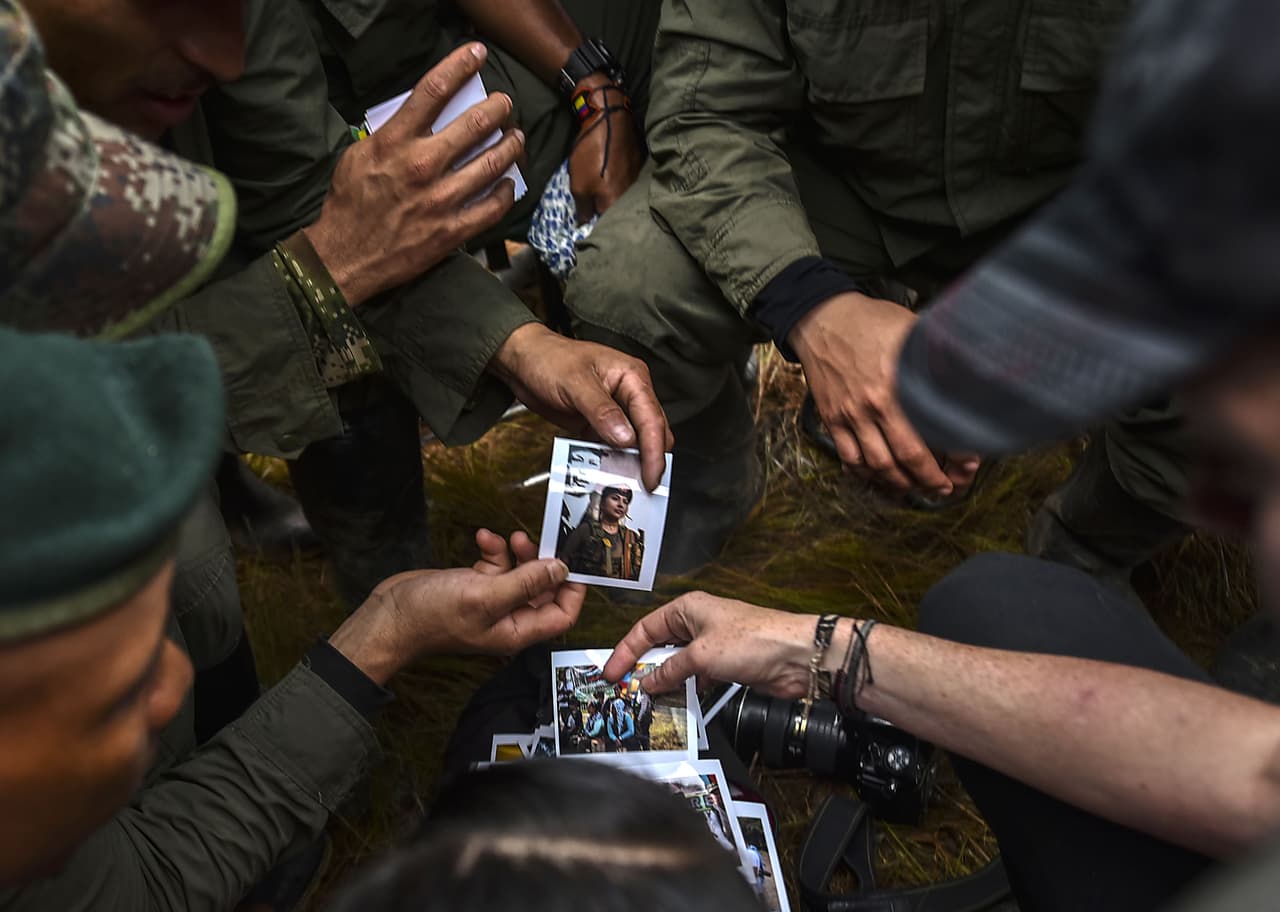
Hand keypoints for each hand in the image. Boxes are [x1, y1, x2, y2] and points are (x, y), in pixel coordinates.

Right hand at [303, 43, 524, 306]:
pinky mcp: (452, 230)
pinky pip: (492, 207)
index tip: (476, 55)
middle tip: (505, 104)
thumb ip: (389, 135)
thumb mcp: (359, 156)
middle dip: (498, 108)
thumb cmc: (349, 204)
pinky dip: (506, 192)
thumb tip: (415, 119)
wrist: (345, 257)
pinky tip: (509, 184)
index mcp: (395, 142)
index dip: (459, 66)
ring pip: (493, 164)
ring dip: (511, 147)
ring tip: (517, 139)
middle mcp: (422, 166)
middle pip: (475, 124)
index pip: (432, 91)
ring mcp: (441, 200)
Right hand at [330, 528, 584, 684]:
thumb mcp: (486, 596)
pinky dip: (493, 550)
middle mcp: (507, 617)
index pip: (561, 615)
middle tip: (534, 541)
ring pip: (519, 573)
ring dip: (517, 552)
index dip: (572, 590)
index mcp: (516, 630)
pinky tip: (482, 537)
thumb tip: (561, 569)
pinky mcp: (472, 585)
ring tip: (509, 537)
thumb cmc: (433, 616)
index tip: (572, 561)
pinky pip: (494, 565)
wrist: (388, 617)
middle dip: (541, 563)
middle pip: (542, 589)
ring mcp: (490, 601)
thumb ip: (526, 583)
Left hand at [488, 323, 673, 489]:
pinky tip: (604, 472)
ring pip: (634, 444)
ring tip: (622, 483)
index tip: (652, 476)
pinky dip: (611, 461)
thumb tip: (625, 437)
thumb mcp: (575, 383)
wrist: (523, 361)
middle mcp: (628, 394)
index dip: (655, 451)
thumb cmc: (548, 358)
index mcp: (632, 377)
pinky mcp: (600, 424)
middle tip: (641, 486)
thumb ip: (602, 411)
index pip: (652, 419)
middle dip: (648, 460)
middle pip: (651, 433)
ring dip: (629, 463)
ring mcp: (615, 410)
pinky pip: (612, 447)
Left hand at [567, 78, 643, 221]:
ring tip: (603, 193)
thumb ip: (583, 209)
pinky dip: (621, 184)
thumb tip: (584, 223)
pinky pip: (629, 183)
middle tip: (593, 210)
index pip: (606, 226)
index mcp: (616, 205)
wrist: (610, 118)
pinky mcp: (640, 167)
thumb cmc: (592, 154)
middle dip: (606, 215)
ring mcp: (638, 181)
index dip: (595, 227)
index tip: (587, 225)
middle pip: (618, 213)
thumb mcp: (579, 185)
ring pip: (624, 198)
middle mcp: (632, 197)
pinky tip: (613, 178)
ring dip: (615, 199)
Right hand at [604, 592, 820, 696]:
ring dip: (664, 681)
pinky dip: (685, 688)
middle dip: (643, 667)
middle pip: (659, 646)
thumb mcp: (701, 655)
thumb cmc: (753, 640)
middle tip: (625, 689)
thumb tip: (647, 682)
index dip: (626, 651)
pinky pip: (695, 676)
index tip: (612, 673)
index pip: (645, 629)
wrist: (797, 656)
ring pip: (677, 663)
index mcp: (687, 608)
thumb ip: (670, 670)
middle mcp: (697, 623)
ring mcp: (712, 644)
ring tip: (647, 699)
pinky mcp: (725, 663)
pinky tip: (677, 701)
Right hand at [788, 292, 980, 495]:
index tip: (969, 463)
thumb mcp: (912, 329)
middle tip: (944, 487)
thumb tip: (972, 371)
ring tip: (915, 486)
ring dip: (900, 483)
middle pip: (907, 458)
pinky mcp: (831, 418)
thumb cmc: (871, 321)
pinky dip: (864, 473)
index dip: (955, 453)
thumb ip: (938, 355)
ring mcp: (850, 414)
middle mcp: (875, 403)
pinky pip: (848, 457)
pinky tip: (878, 476)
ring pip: (878, 465)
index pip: (934, 430)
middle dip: (929, 480)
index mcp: (900, 382)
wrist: (822, 318)